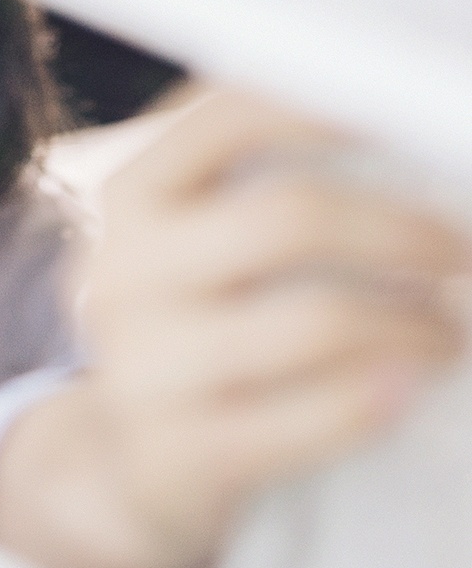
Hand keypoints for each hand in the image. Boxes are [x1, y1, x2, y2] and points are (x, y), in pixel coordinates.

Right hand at [0, 87, 470, 567]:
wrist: (128, 458)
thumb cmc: (196, 322)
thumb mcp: (198, 239)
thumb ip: (260, 183)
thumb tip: (391, 136)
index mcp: (137, 191)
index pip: (229, 117)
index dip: (322, 109)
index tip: (401, 115)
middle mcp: (127, 266)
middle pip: (287, 218)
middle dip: (400, 231)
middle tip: (459, 249)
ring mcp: (143, 362)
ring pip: (311, 322)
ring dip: (410, 324)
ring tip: (449, 331)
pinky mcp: (176, 450)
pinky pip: (304, 422)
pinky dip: (374, 400)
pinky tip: (408, 386)